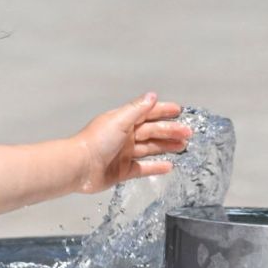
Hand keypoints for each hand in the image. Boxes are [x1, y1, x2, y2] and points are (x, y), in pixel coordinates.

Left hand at [73, 93, 190, 193]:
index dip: (162, 111)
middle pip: (152, 131)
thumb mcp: (119, 120)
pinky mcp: (123, 171)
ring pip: (150, 149)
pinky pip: (143, 168)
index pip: (147, 113)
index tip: (178, 110)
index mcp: (123, 122)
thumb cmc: (95, 141)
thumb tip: (152, 95)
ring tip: (182, 146)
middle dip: (170, 131)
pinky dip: (155, 167)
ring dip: (166, 147)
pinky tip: (168, 166)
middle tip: (187, 133)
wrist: (80, 166)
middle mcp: (124, 136)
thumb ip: (137, 109)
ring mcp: (124, 154)